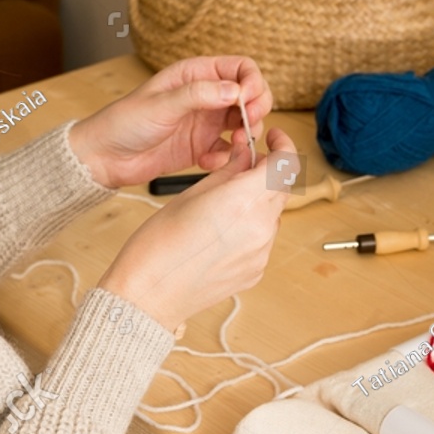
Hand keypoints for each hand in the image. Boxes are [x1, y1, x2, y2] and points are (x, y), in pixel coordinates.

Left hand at [67, 56, 271, 188]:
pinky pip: (229, 150)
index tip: (249, 101)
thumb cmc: (125, 122)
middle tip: (250, 126)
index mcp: (195, 74)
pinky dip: (227, 157)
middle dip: (257, 109)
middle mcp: (206, 96)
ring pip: (245, 123)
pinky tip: (208, 161)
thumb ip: (199, 95)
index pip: (241, 68)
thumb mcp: (161, 104)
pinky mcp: (203, 147)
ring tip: (234, 146)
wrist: (105, 157)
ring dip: (247, 135)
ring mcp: (206, 122)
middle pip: (250, 95)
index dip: (252, 82)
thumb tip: (236, 90)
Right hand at [96, 126, 296, 331]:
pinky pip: (263, 239)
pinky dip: (251, 227)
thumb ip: (228, 171)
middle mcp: (260, 228)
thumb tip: (246, 152)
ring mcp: (261, 253)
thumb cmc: (158, 245)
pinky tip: (221, 232)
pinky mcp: (256, 271)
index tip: (273, 139)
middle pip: (281, 188)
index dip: (283, 145)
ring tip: (223, 205)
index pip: (285, 164)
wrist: (148, 295)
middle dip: (266, 173)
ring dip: (258, 201)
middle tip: (242, 166)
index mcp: (243, 201)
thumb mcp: (191, 194)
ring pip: (273, 214)